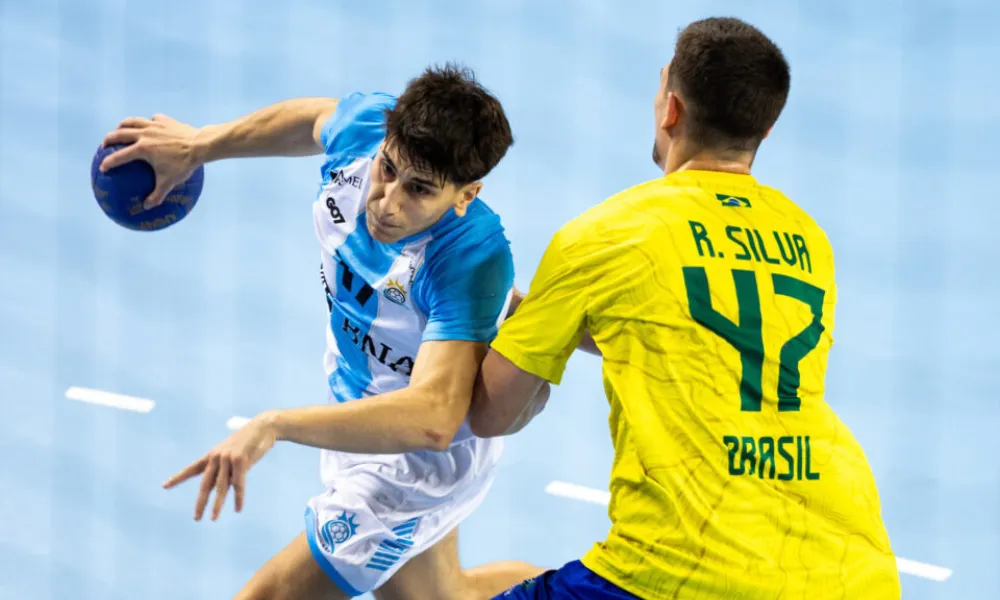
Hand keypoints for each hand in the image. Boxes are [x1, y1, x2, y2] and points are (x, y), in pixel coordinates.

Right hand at [100, 114, 202, 208]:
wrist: (201, 145)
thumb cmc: (184, 164)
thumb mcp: (169, 182)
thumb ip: (156, 195)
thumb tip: (146, 207)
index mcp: (141, 149)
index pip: (119, 156)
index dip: (108, 162)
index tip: (102, 168)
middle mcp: (144, 134)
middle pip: (120, 134)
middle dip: (109, 139)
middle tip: (105, 145)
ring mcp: (154, 125)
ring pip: (132, 121)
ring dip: (123, 125)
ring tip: (120, 130)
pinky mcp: (165, 120)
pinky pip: (152, 119)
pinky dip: (148, 122)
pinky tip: (150, 125)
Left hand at [163, 411, 279, 520]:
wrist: (263, 427)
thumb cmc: (248, 442)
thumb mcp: (232, 454)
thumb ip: (226, 470)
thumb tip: (223, 489)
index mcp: (211, 455)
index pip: (191, 469)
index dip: (178, 478)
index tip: (165, 486)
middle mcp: (216, 457)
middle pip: (205, 484)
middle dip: (200, 502)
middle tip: (196, 518)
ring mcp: (228, 458)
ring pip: (221, 487)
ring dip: (217, 505)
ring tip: (213, 518)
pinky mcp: (241, 460)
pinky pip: (239, 484)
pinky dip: (239, 498)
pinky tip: (238, 508)